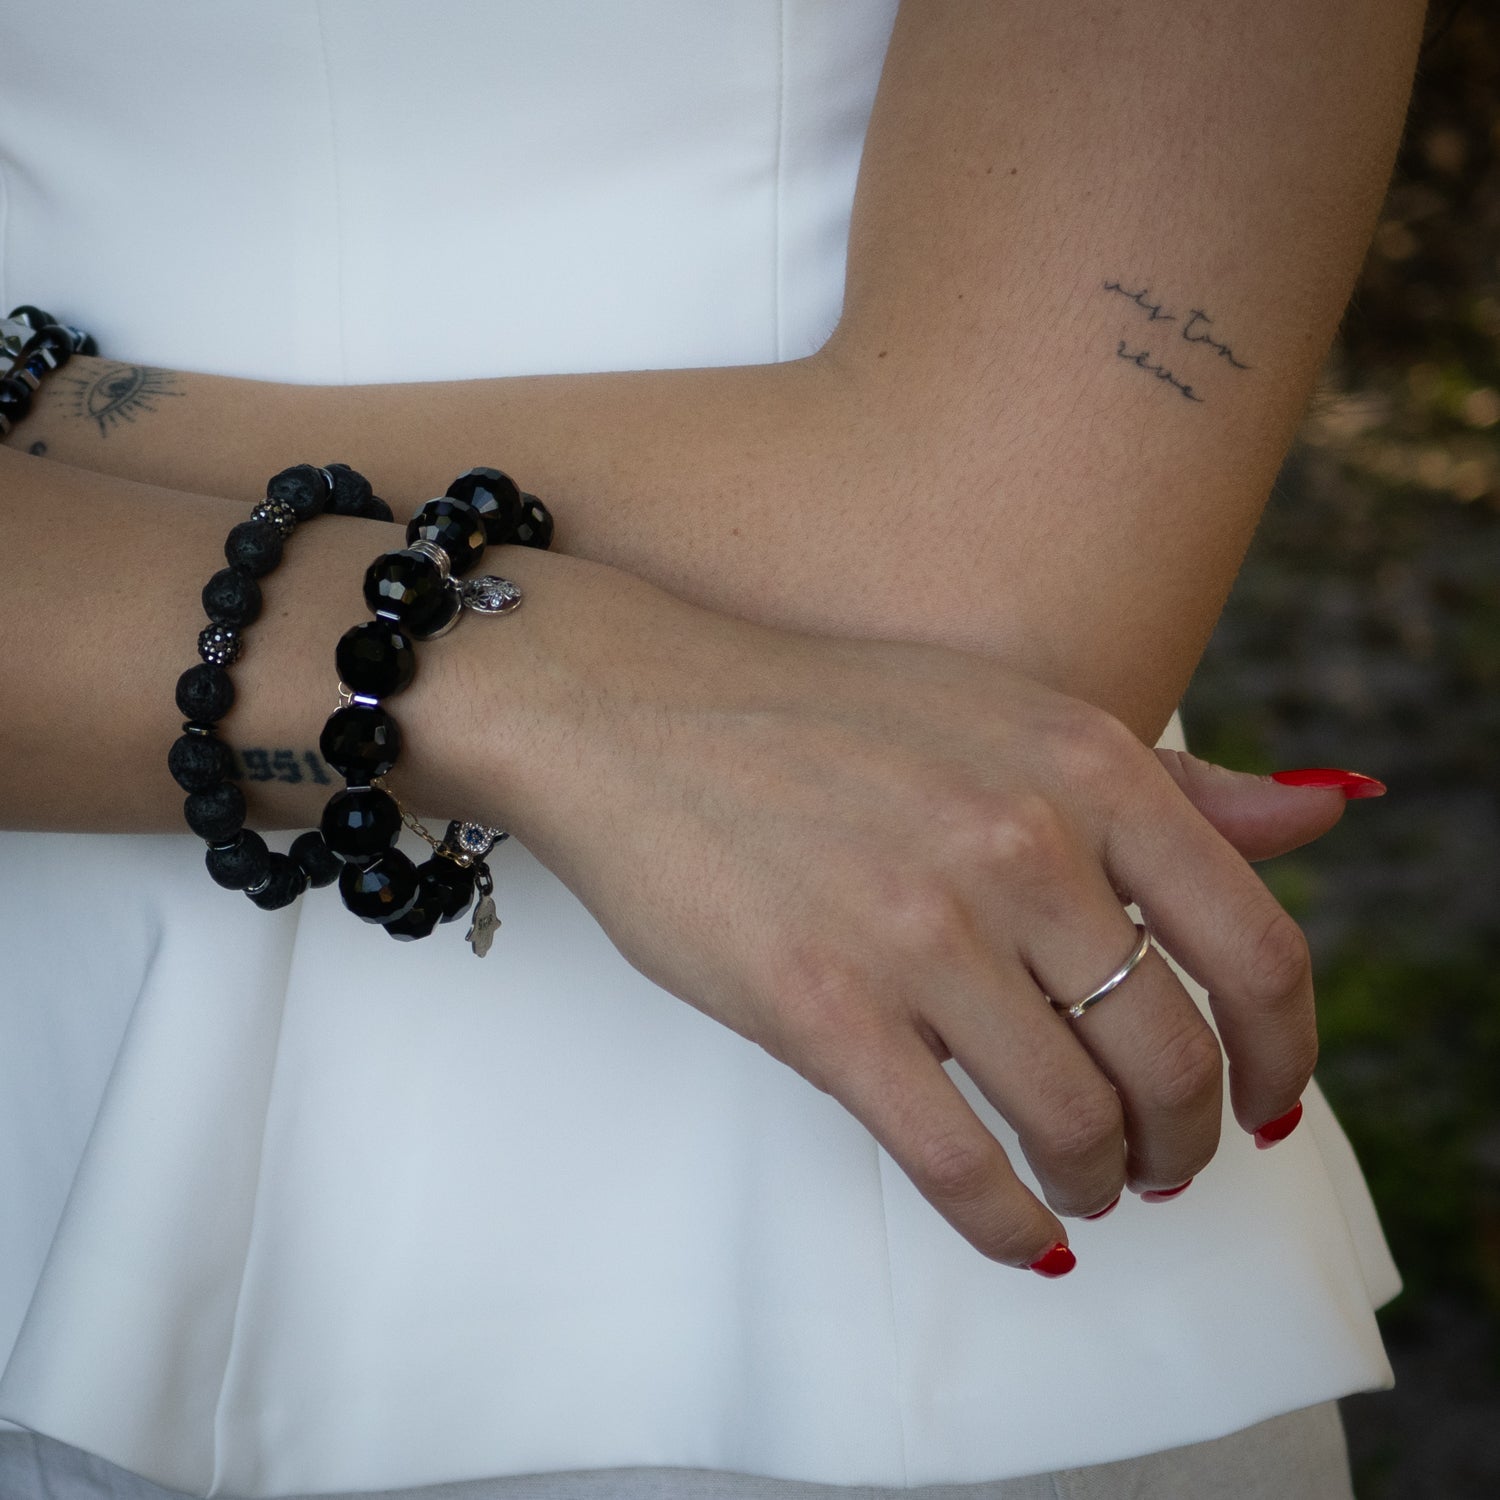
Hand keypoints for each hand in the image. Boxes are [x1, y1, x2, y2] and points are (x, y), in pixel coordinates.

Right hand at [460, 555, 1349, 1268]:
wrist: (636, 714)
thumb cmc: (826, 718)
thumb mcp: (1013, 711)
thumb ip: (1177, 780)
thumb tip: (1332, 812)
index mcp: (1087, 763)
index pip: (1256, 946)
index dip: (1285, 1054)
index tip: (1264, 1102)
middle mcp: (1021, 842)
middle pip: (1174, 1057)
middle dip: (1186, 1140)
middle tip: (1163, 1161)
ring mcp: (919, 926)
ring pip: (1073, 1121)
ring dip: (1099, 1181)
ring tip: (1086, 1185)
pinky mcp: (820, 1006)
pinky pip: (955, 1161)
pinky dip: (1008, 1224)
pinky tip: (1019, 1232)